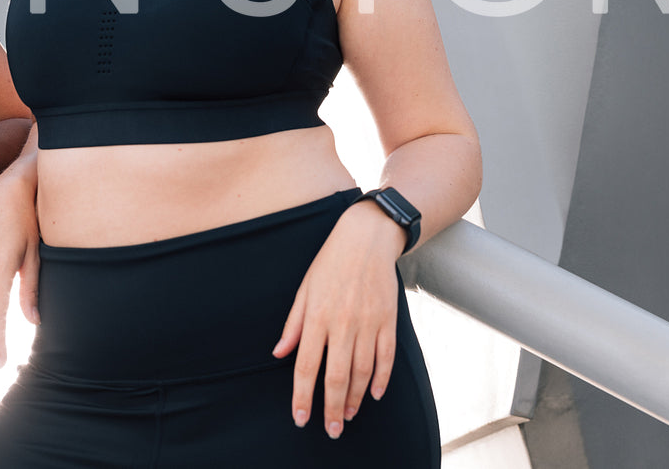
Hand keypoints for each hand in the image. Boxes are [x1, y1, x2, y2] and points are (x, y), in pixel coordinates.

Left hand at [272, 201, 406, 439]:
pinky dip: (381, 379)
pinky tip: (375, 395)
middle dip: (333, 408)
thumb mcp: (304, 289)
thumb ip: (293, 324)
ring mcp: (368, 322)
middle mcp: (342, 323)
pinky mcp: (388, 320)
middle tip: (331, 430)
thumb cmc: (329, 262)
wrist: (367, 238)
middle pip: (337, 376)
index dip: (303, 396)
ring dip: (356, 398)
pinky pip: (386, 357)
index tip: (301, 418)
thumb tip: (279, 353)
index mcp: (316, 316)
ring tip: (349, 415)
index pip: (307, 366)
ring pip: (363, 371)